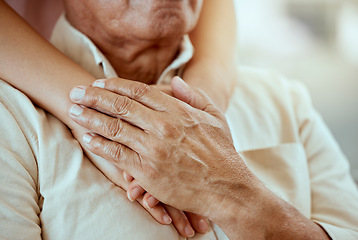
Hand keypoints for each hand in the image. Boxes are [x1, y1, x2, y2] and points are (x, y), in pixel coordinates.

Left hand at [69, 78, 330, 239]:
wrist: (226, 188)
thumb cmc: (221, 151)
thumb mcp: (215, 116)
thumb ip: (194, 96)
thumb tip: (175, 80)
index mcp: (177, 110)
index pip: (137, 91)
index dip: (114, 86)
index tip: (98, 83)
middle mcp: (162, 126)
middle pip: (120, 106)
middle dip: (94, 97)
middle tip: (75, 92)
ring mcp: (153, 149)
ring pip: (114, 128)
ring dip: (90, 118)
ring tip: (73, 112)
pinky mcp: (147, 171)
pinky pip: (117, 155)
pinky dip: (100, 146)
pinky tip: (88, 139)